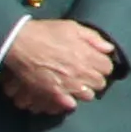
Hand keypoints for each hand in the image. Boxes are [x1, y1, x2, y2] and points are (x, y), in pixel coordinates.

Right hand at [0, 18, 118, 114]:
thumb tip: (109, 49)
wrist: (21, 44)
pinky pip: (71, 104)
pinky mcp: (55, 93)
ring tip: (76, 84)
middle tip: (86, 73)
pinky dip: (70, 100)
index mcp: (88, 55)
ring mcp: (69, 84)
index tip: (95, 63)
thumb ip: (94, 38)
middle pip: (100, 83)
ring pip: (88, 96)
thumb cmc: (47, 33)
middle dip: (95, 78)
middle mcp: (82, 72)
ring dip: (84, 90)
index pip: (108, 67)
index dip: (102, 64)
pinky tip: (66, 93)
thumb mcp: (73, 27)